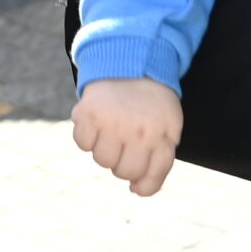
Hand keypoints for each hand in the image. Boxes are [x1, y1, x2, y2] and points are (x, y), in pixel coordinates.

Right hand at [71, 76, 181, 195]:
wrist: (132, 60)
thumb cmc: (152, 102)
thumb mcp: (168, 127)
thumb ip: (159, 162)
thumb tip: (136, 191)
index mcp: (160, 136)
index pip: (150, 179)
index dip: (143, 183)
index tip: (139, 176)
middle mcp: (136, 132)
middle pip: (123, 172)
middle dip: (124, 161)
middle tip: (127, 139)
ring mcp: (111, 122)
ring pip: (101, 160)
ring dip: (105, 148)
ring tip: (113, 127)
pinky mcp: (89, 113)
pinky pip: (82, 143)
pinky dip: (87, 135)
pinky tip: (97, 121)